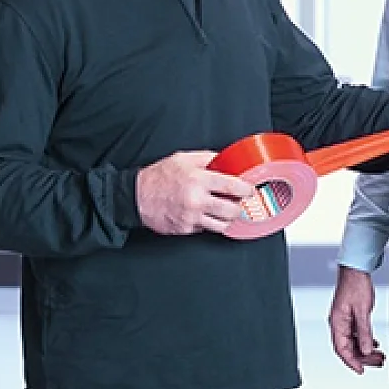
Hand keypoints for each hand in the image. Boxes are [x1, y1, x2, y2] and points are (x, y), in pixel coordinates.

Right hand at [135, 151, 254, 235]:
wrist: (137, 196)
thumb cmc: (159, 176)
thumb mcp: (183, 158)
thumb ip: (207, 158)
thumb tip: (226, 160)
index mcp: (198, 180)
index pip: (232, 187)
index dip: (246, 190)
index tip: (250, 190)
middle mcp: (197, 200)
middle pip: (232, 211)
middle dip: (239, 207)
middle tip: (238, 203)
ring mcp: (191, 218)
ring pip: (222, 225)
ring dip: (226, 219)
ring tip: (225, 211)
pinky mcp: (185, 229)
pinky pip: (205, 229)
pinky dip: (207, 223)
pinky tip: (204, 214)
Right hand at [329, 267, 384, 373]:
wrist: (356, 270)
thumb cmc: (355, 285)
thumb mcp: (362, 311)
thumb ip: (364, 332)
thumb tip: (365, 350)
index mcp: (337, 322)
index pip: (341, 349)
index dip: (351, 362)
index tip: (361, 370)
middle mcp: (338, 323)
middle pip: (348, 348)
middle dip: (362, 357)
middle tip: (377, 362)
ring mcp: (344, 320)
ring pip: (353, 342)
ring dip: (365, 350)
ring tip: (379, 356)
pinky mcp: (350, 316)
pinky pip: (356, 334)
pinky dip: (365, 341)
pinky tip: (374, 344)